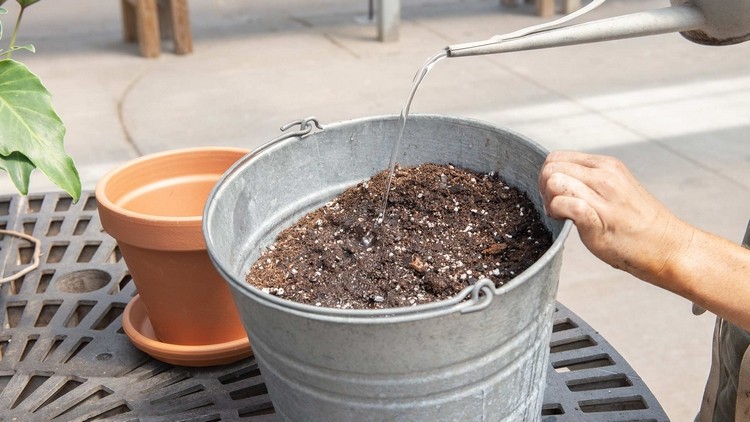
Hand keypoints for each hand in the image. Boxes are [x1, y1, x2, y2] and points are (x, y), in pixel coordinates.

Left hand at [538, 151, 692, 281]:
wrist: (668, 247)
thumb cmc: (637, 223)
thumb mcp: (614, 189)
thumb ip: (588, 181)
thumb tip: (556, 180)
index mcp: (606, 165)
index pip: (556, 157)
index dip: (547, 176)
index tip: (555, 195)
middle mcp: (604, 175)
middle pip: (550, 168)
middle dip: (543, 188)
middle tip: (555, 207)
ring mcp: (603, 196)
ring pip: (554, 182)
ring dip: (549, 201)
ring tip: (562, 216)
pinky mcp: (600, 218)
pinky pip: (565, 204)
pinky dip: (558, 213)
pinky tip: (567, 223)